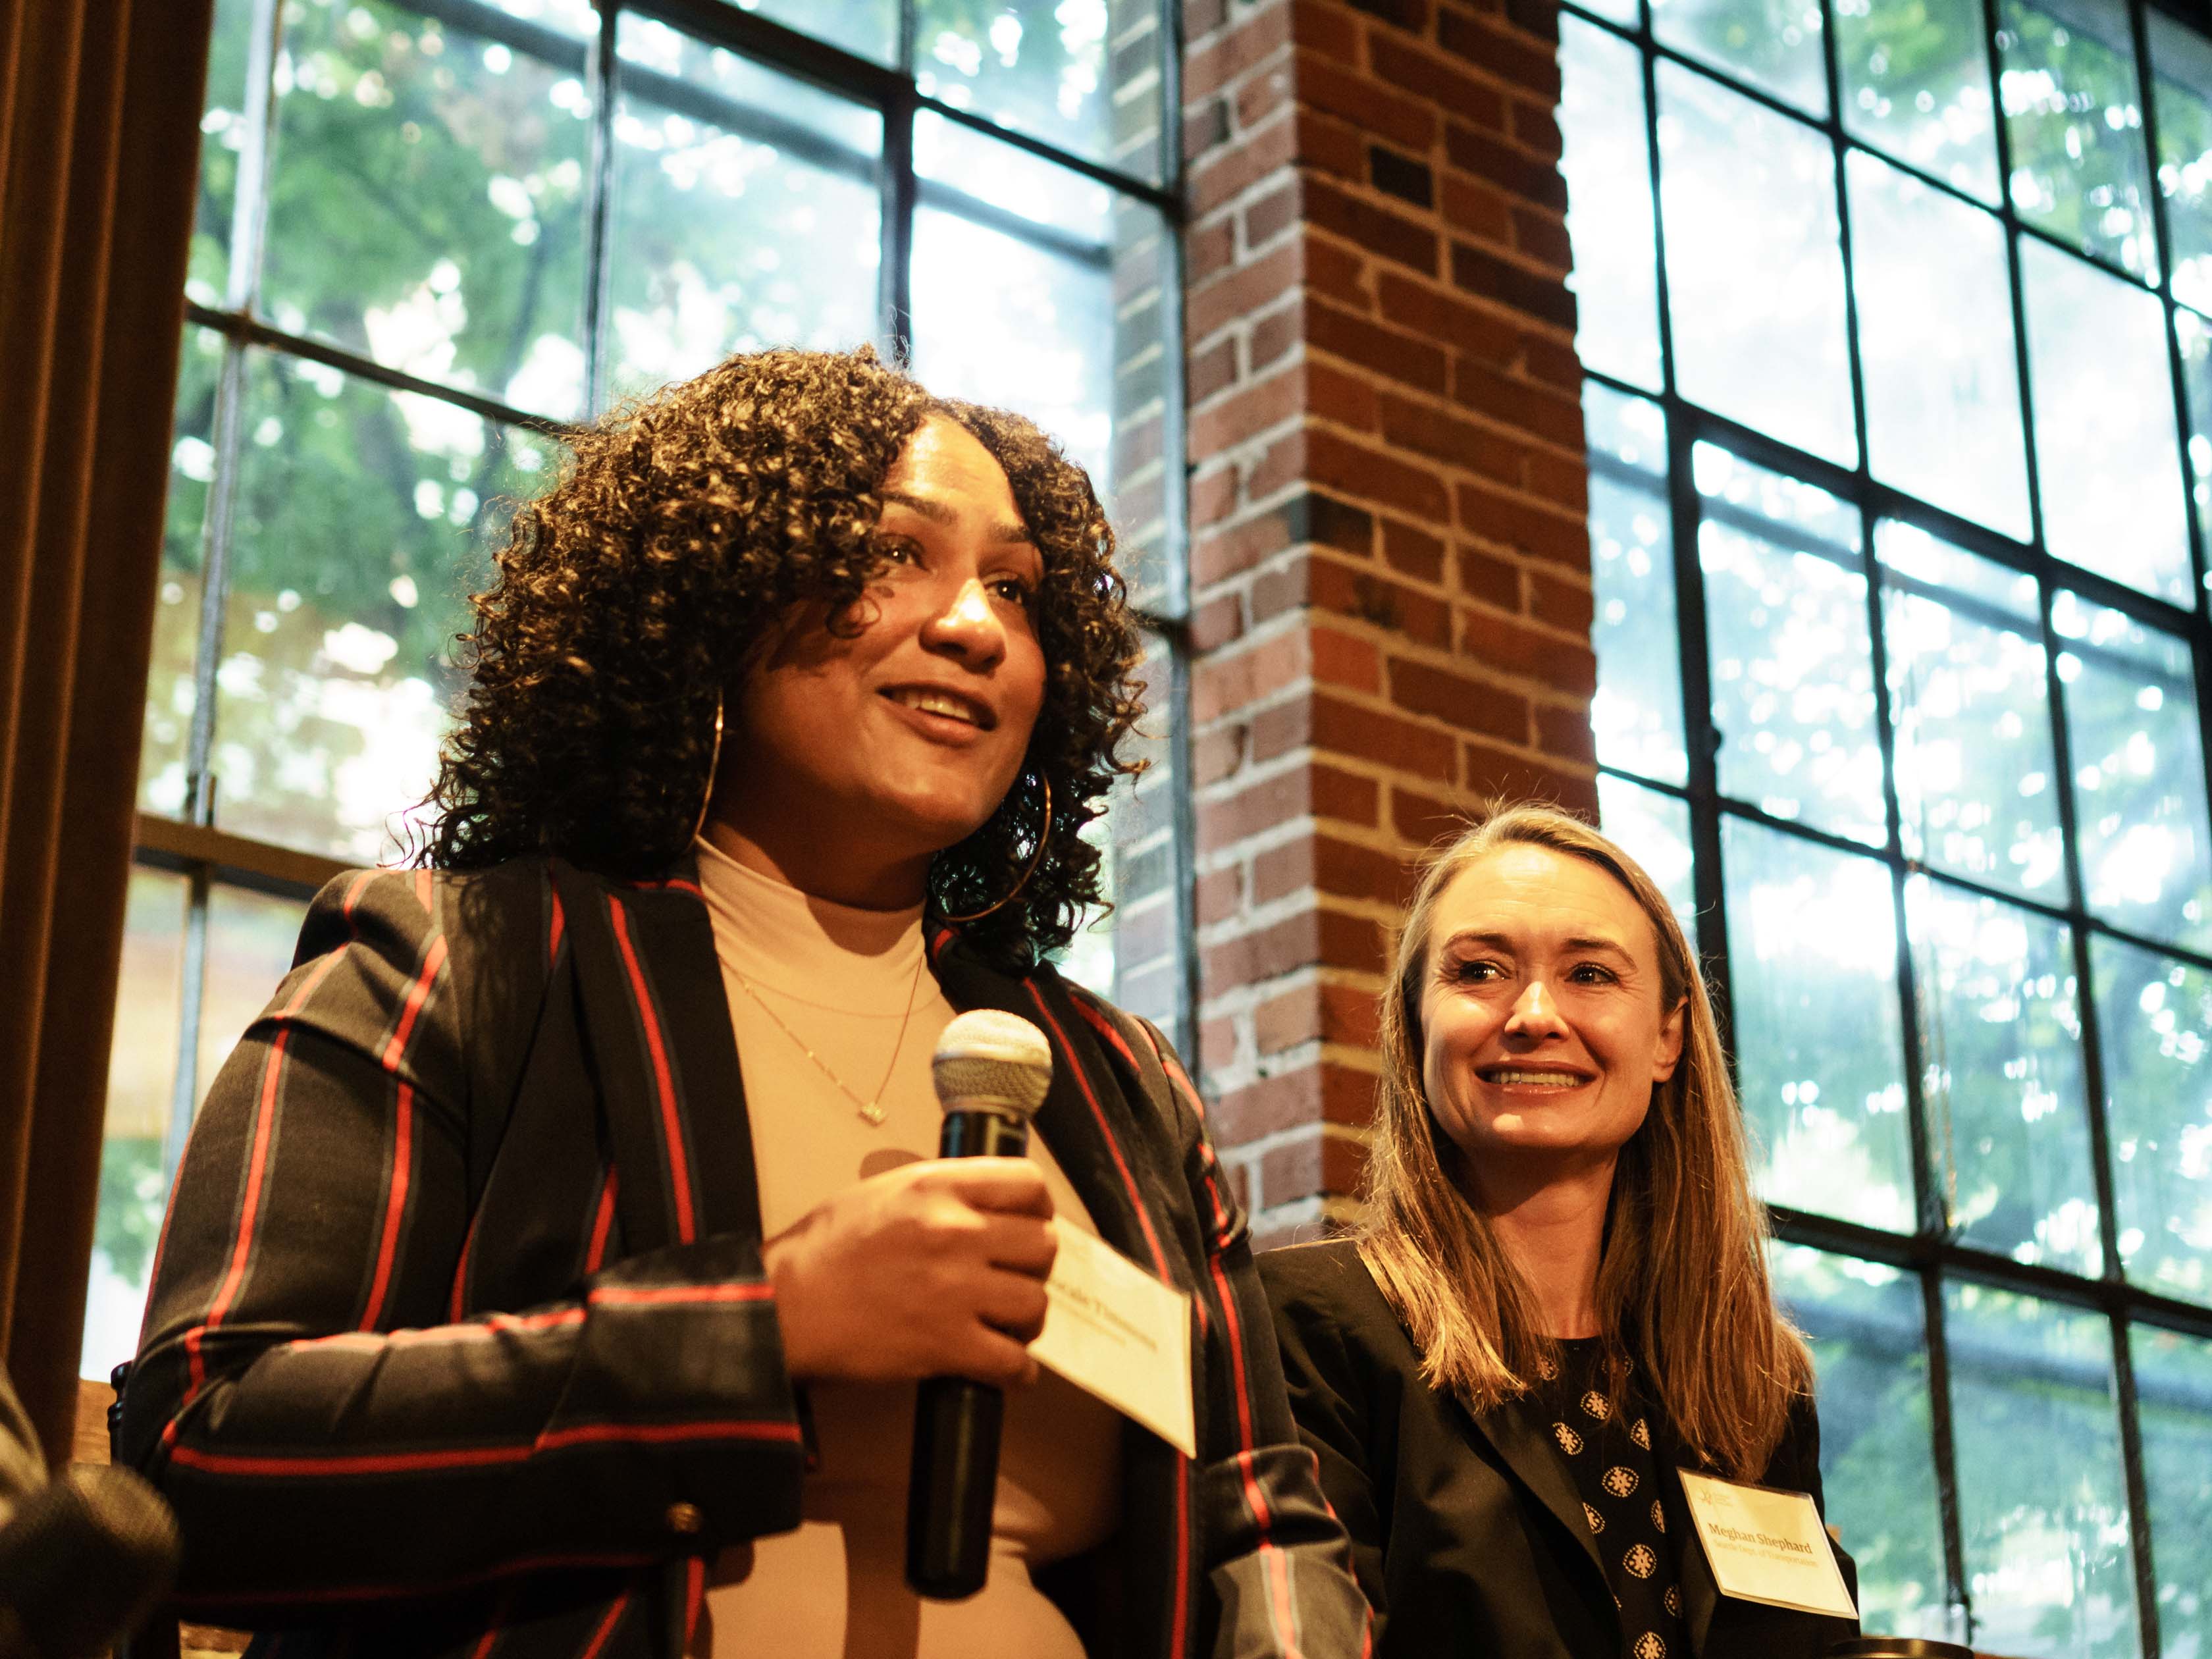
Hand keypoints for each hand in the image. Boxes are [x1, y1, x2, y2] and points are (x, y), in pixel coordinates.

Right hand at [763, 1157, 1057, 1387]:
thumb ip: (939, 1192)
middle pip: (1042, 1245)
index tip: (1032, 1223)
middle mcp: (956, 1233)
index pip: (1027, 1182)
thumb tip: (981, 1202)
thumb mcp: (884, 1192)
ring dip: (1026, 1319)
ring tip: (1007, 1325)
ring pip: (1034, 1303)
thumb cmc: (822, 1251)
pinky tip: (1007, 1368)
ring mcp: (954, 1290)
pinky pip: (1013, 1362)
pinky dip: (1018, 1371)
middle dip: (1034, 1266)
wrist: (783, 1307)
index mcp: (938, 1188)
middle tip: (1015, 1279)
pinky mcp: (946, 1344)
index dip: (1038, 1207)